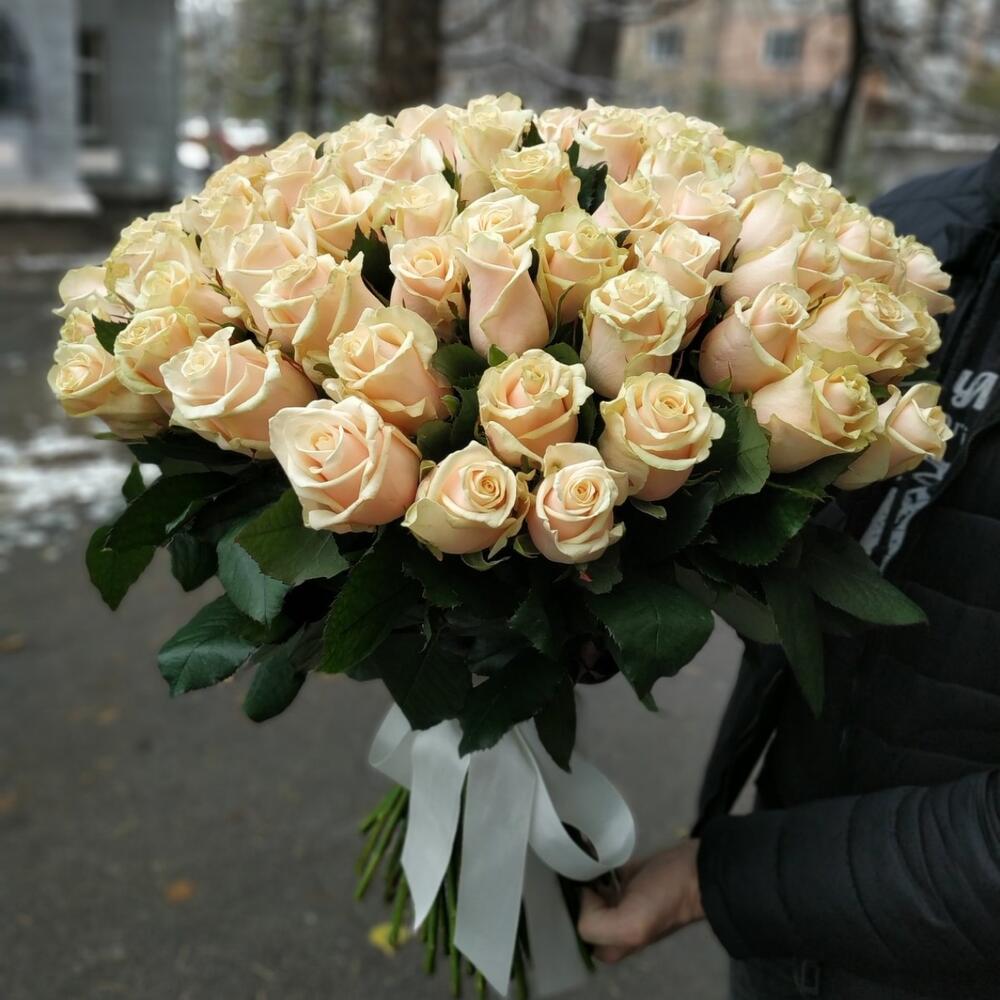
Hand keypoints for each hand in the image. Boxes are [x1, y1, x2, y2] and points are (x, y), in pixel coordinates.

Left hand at [577, 839, 703, 962]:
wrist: (696, 872)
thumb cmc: (664, 899)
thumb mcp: (630, 926)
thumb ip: (596, 924)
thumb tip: (585, 893)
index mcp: (613, 943)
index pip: (579, 931)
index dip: (574, 913)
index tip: (571, 890)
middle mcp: (615, 924)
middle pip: (582, 911)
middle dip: (576, 893)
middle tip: (573, 870)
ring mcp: (622, 899)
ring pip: (590, 891)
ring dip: (583, 876)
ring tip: (578, 859)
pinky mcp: (628, 876)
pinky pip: (603, 872)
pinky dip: (596, 864)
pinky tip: (591, 854)